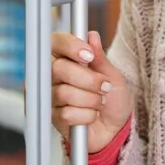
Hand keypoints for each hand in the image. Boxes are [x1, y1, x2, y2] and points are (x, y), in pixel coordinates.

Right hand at [51, 31, 133, 153]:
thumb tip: (91, 36)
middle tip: (104, 86)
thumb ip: (99, 57)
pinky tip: (90, 116)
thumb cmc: (112, 98)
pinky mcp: (52, 118)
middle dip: (88, 79)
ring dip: (90, 100)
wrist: (115, 128)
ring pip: (64, 93)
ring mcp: (49, 97)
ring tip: (99, 103)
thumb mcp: (111, 75)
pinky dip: (86, 115)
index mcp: (64, 58)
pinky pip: (66, 113)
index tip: (88, 55)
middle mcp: (51, 76)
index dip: (70, 46)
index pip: (55, 43)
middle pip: (59, 69)